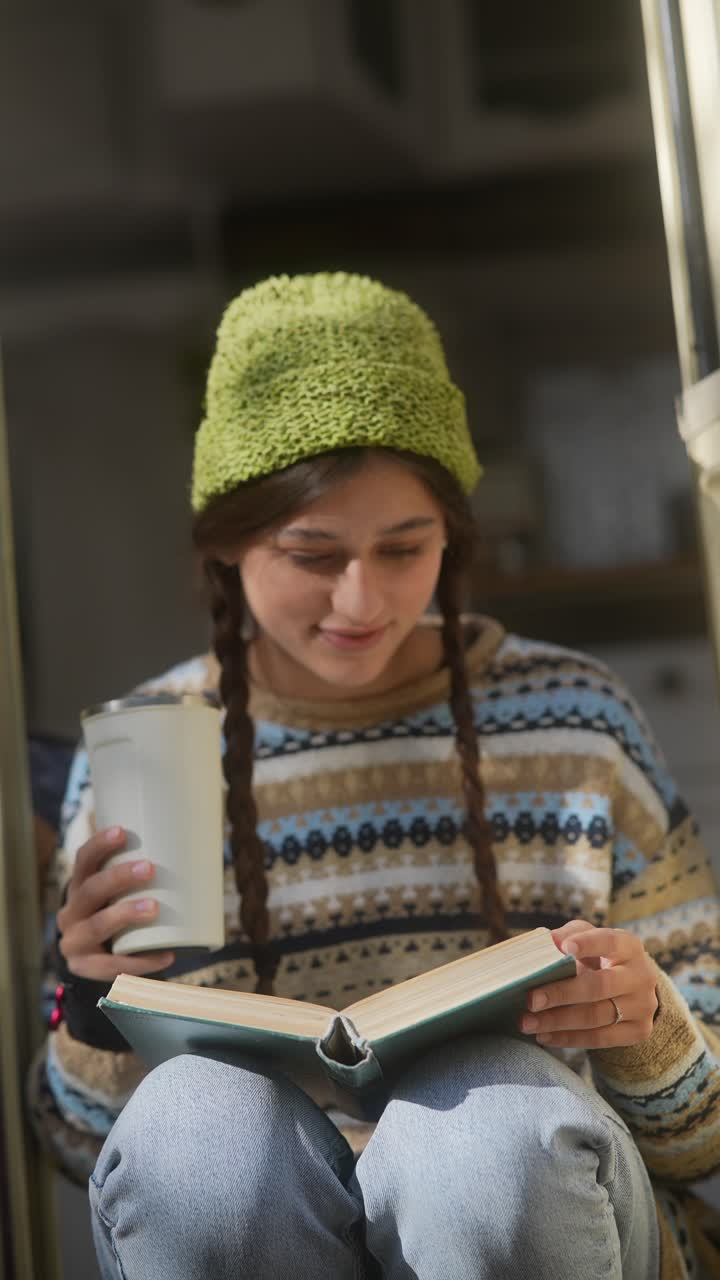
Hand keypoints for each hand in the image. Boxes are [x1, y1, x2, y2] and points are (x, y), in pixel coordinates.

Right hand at [57, 826, 174, 981]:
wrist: (98, 961)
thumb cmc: (119, 915)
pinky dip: (141, 961)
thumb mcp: (119, 895)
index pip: (83, 861)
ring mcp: (74, 942)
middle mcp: (71, 912)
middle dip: (119, 877)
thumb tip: (194, 850)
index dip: (99, 845)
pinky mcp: (85, 968)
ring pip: (97, 926)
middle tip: (149, 868)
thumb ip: (143, 876)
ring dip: (125, 914)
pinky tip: (165, 955)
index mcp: (79, 887)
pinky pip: (112, 965)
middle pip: (90, 890)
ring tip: (154, 908)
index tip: (122, 832)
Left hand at [518, 919, 658, 1048]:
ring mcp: (643, 1006)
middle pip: (600, 986)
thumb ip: (569, 935)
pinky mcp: (639, 1031)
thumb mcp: (588, 938)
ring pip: (596, 1017)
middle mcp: (641, 976)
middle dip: (561, 993)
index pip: (609, 941)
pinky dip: (568, 1038)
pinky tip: (544, 1036)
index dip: (587, 944)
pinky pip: (600, 1039)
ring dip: (557, 1021)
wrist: (632, 989)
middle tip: (530, 1000)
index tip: (562, 948)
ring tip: (527, 1023)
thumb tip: (549, 942)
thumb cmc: (600, 957)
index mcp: (629, 946)